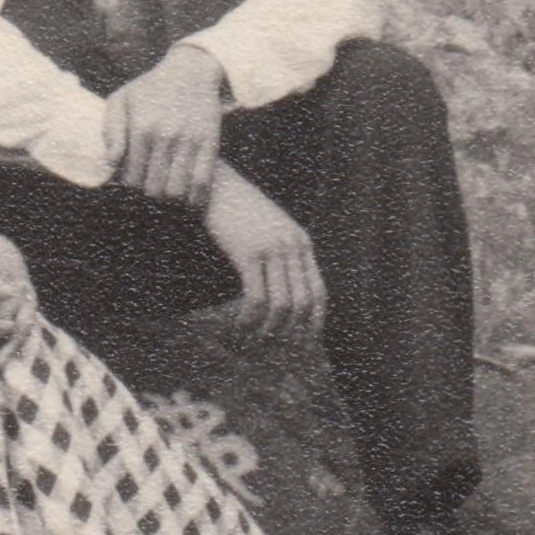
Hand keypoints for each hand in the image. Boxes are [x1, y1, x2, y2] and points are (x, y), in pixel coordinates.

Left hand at [111, 45, 226, 213]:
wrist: (190, 71)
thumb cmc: (150, 87)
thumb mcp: (122, 99)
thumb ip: (111, 130)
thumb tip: (111, 162)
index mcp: (141, 128)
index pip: (132, 178)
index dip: (131, 185)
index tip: (134, 179)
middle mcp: (165, 136)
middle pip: (153, 188)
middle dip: (149, 192)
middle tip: (151, 184)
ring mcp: (189, 141)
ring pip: (176, 190)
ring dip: (170, 196)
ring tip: (167, 188)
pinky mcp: (210, 143)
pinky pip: (202, 182)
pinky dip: (195, 198)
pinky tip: (189, 198)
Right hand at [200, 165, 326, 342]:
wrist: (215, 186)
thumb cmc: (239, 210)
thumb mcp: (271, 228)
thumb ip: (283, 253)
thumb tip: (286, 290)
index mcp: (301, 242)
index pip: (318, 292)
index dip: (314, 323)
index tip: (303, 344)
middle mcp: (292, 246)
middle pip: (302, 304)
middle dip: (291, 333)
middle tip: (275, 348)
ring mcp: (271, 249)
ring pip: (281, 305)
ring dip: (269, 329)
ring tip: (254, 338)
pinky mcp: (248, 253)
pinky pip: (256, 298)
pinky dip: (250, 318)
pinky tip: (241, 324)